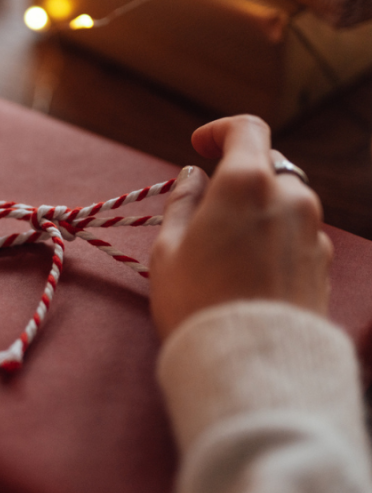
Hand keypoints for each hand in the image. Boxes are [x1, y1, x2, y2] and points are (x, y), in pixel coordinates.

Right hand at [149, 115, 332, 339]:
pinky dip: (274, 240)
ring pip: (285, 204)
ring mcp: (313, 232)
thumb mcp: (168, 249)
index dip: (220, 131)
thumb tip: (193, 176)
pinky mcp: (324, 265)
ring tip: (225, 251)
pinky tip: (249, 274)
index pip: (246, 129)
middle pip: (267, 168)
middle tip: (205, 212)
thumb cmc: (196, 302)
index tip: (199, 146)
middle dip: (237, 180)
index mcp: (248, 183)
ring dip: (257, 212)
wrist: (251, 363)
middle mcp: (291, 198)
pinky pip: (297, 237)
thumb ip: (182, 202)